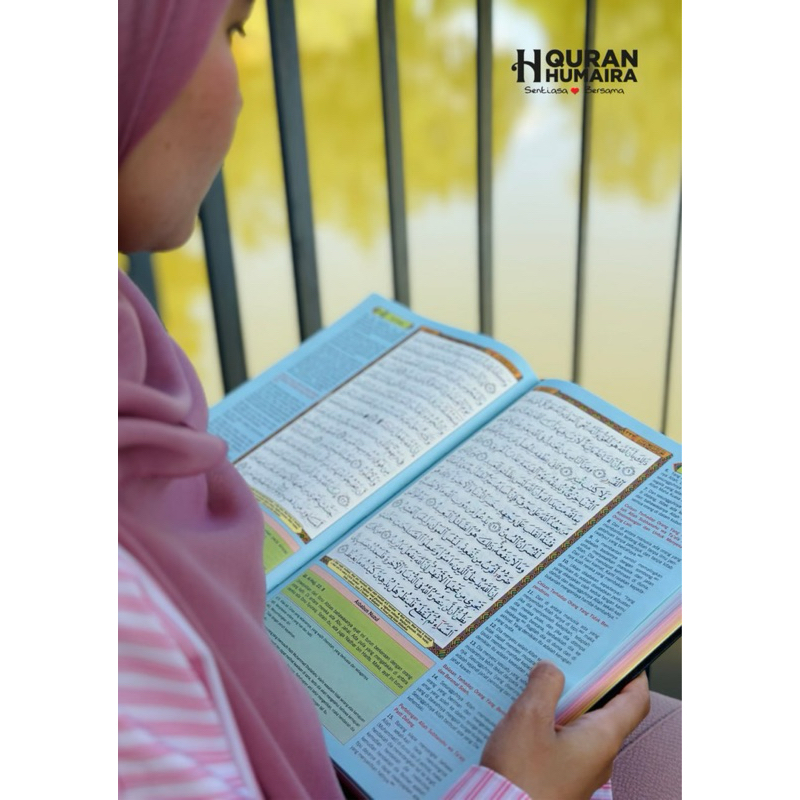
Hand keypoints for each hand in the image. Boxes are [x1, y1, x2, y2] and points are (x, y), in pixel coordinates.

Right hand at [480, 661, 649, 799]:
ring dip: (565, 699)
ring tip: (541, 677)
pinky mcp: (560, 775)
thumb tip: (550, 669)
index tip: (620, 652)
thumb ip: (544, 685)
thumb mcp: (529, 718)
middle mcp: (598, 755)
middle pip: (606, 708)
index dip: (631, 673)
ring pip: (581, 723)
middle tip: (569, 655)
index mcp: (602, 738)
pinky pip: (563, 739)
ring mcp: (580, 768)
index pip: (635, 700)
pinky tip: (526, 709)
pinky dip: (551, 719)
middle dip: (588, 680)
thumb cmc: (521, 775)